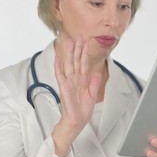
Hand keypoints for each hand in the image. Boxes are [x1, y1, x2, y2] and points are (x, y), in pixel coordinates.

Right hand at [52, 37, 100, 156]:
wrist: (76, 121)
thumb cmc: (82, 111)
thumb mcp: (92, 95)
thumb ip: (94, 83)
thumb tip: (97, 72)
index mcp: (82, 81)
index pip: (83, 63)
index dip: (85, 52)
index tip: (87, 41)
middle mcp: (75, 79)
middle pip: (76, 60)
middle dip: (78, 48)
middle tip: (79, 35)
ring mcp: (69, 82)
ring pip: (69, 64)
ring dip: (69, 53)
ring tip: (69, 41)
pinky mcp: (64, 87)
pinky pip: (60, 75)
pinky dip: (58, 66)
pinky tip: (58, 57)